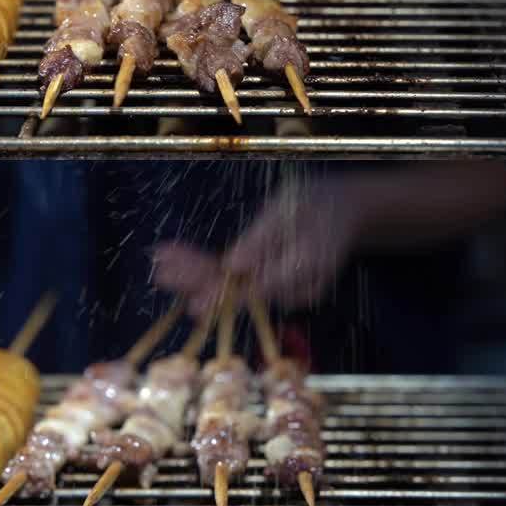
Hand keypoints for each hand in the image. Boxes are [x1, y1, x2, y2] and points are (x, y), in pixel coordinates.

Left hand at [152, 183, 363, 316]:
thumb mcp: (290, 209)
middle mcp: (295, 287)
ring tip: (161, 264)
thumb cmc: (319, 203)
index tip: (191, 302)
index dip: (220, 296)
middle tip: (160, 272)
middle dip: (197, 283)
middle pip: (239, 293)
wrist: (345, 208)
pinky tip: (180, 261)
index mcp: (303, 268)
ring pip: (234, 288)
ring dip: (197, 276)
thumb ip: (262, 239)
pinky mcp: (277, 283)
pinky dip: (210, 272)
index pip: (255, 291)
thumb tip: (233, 266)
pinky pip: (239, 281)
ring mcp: (285, 289)